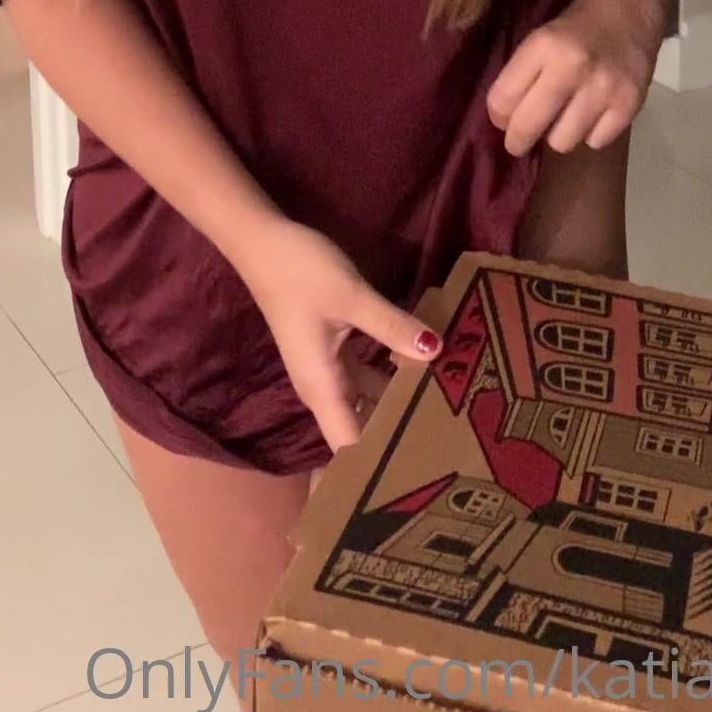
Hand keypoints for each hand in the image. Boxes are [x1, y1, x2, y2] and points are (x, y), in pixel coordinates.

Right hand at [239, 220, 440, 452]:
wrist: (263, 241)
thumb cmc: (301, 275)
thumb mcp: (352, 297)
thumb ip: (393, 326)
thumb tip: (437, 352)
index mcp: (322, 388)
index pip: (350, 446)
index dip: (379, 463)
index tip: (421, 469)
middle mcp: (323, 387)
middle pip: (361, 428)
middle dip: (397, 435)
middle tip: (448, 438)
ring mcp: (327, 367)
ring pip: (365, 400)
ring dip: (397, 403)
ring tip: (445, 405)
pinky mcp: (332, 347)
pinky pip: (364, 374)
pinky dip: (389, 375)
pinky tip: (420, 364)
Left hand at [485, 0, 665, 157]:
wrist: (632, 5)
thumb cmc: (579, 23)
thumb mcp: (541, 36)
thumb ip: (521, 74)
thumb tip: (504, 121)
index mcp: (544, 45)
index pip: (502, 100)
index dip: (497, 114)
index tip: (503, 117)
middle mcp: (573, 68)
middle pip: (528, 127)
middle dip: (517, 140)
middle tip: (519, 141)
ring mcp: (604, 88)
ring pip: (562, 142)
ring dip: (559, 134)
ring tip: (565, 116)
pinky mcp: (630, 103)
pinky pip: (595, 142)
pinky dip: (591, 133)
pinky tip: (593, 113)